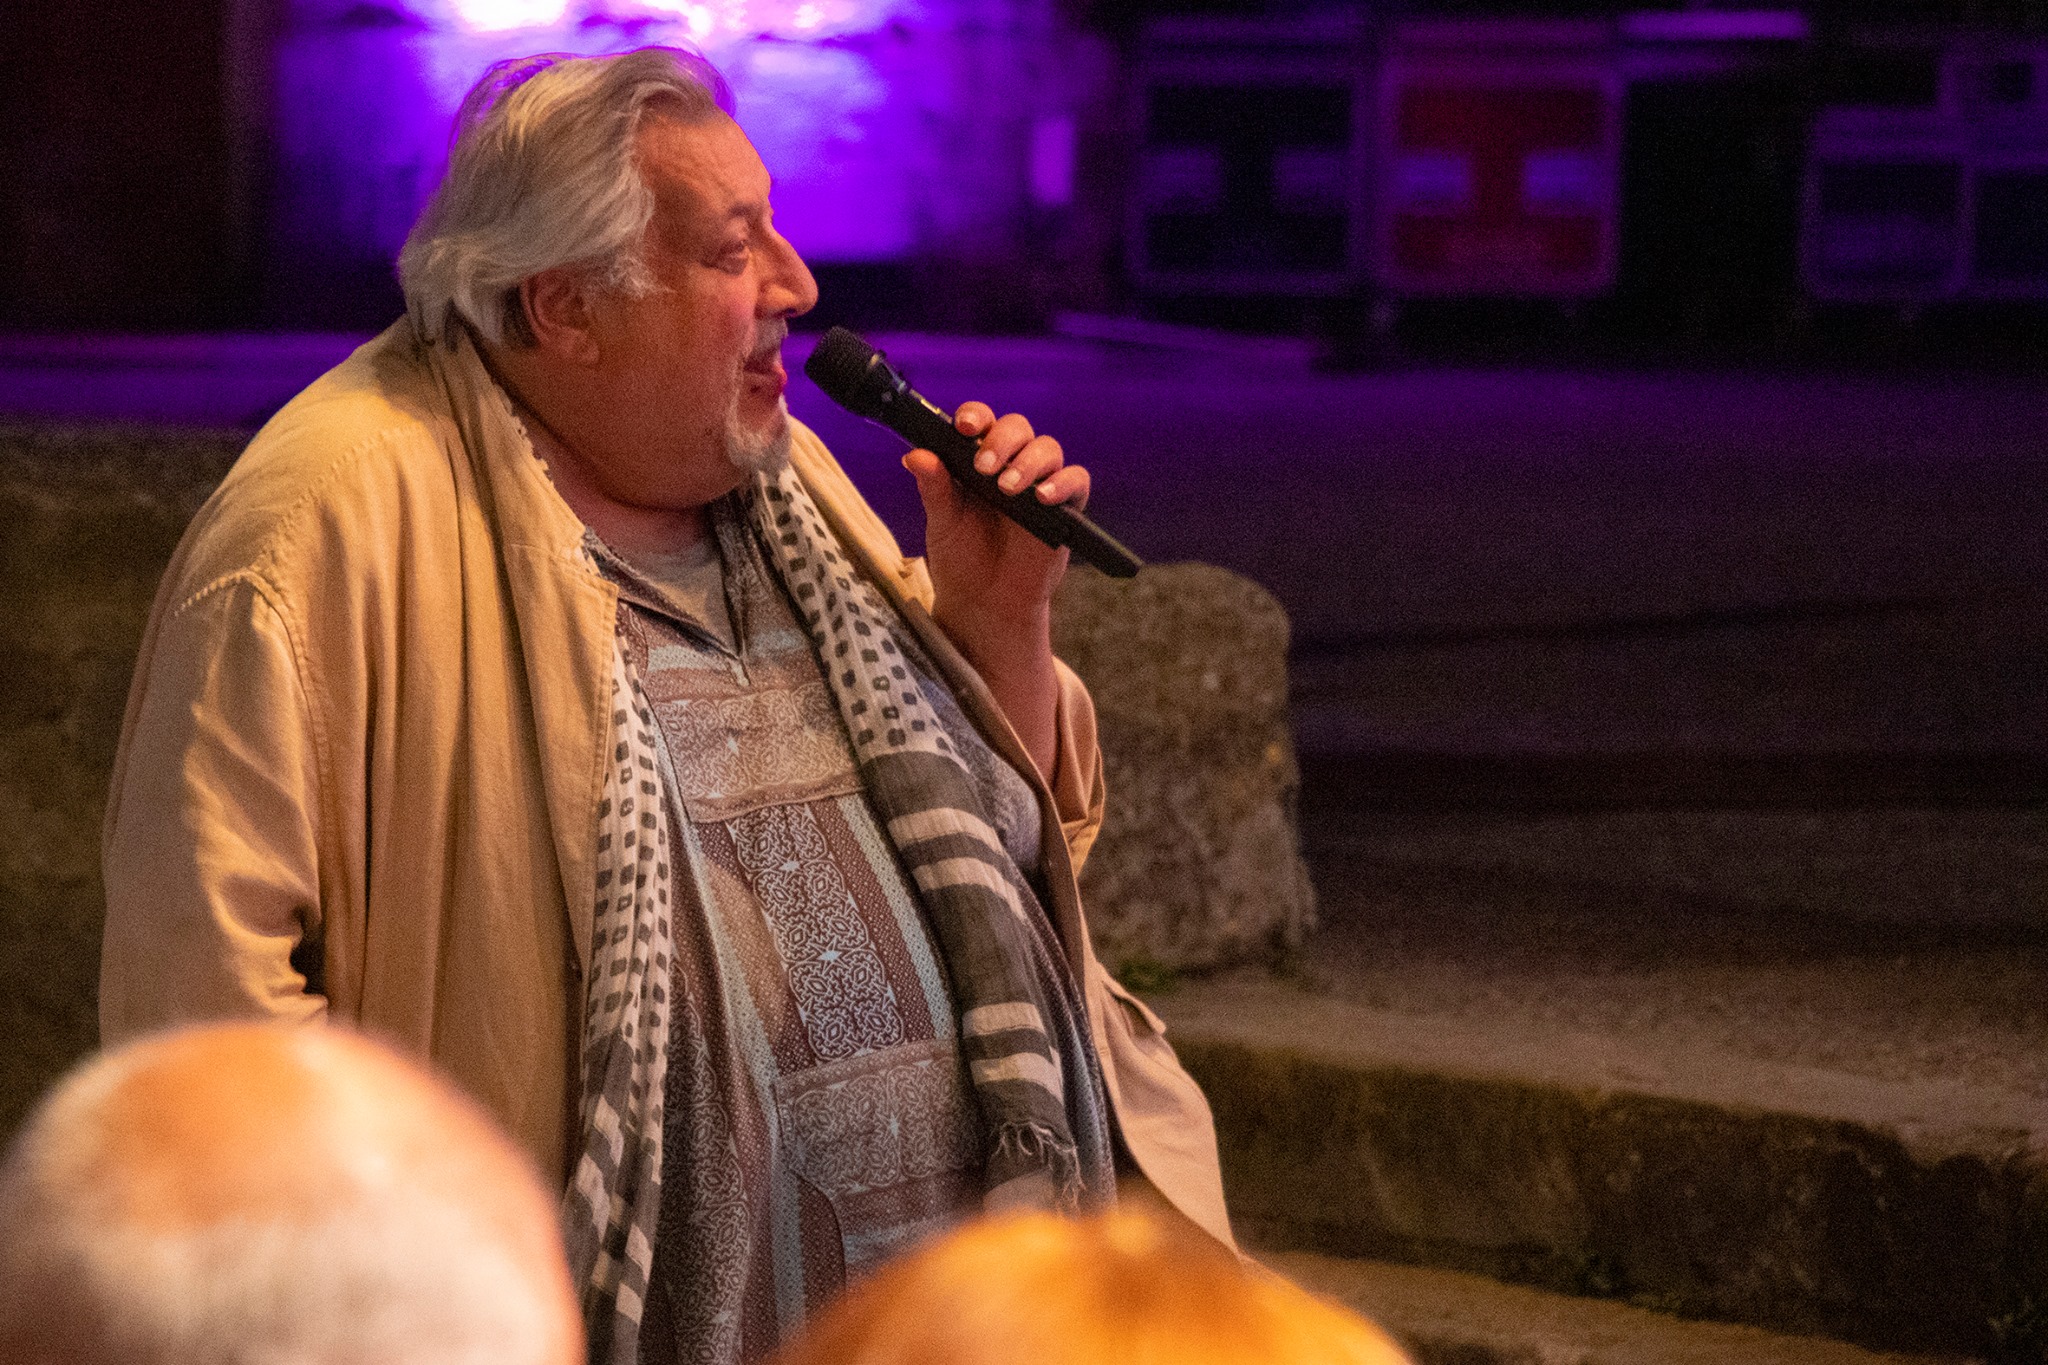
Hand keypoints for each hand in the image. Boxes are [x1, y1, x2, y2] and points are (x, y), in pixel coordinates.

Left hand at [902, 402, 1090, 645]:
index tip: (965, 427)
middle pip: (1017, 428)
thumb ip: (934, 488)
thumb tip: (915, 455)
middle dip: (1002, 441)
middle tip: (984, 468)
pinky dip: (1063, 482)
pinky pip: (1076, 481)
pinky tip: (1043, 496)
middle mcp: (1010, 464)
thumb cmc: (961, 557)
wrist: (984, 602)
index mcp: (977, 459)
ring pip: (1047, 449)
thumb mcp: (942, 522)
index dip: (976, 416)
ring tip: (1008, 488)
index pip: (982, 422)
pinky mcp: (1064, 509)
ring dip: (1028, 462)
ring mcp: (1039, 484)